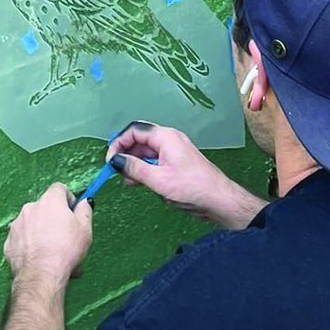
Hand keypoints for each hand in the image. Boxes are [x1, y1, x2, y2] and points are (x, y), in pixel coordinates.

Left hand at [4, 183, 92, 290]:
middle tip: (65, 237)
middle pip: (45, 208)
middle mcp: (30, 208)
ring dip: (42, 233)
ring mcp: (16, 226)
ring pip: (33, 224)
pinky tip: (41, 259)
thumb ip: (85, 211)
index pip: (59, 188)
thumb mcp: (85, 229)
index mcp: (50, 201)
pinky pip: (23, 240)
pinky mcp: (9, 243)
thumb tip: (84, 202)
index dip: (68, 199)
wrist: (41, 275)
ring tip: (54, 253)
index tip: (73, 212)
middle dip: (55, 219)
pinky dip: (31, 246)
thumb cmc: (65, 250)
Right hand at [106, 122, 266, 228]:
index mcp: (166, 137)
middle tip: (118, 172)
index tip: (110, 161)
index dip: (119, 143)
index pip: (134, 130)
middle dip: (126, 155)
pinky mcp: (175, 164)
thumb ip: (134, 169)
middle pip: (139, 140)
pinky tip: (142, 184)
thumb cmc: (192, 187)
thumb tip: (115, 161)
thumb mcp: (158, 180)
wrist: (218, 199)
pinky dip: (145, 171)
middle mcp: (169, 140)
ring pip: (146, 152)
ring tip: (130, 182)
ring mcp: (173, 152)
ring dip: (135, 165)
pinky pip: (154, 161)